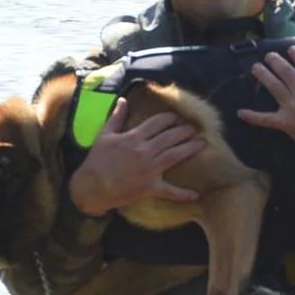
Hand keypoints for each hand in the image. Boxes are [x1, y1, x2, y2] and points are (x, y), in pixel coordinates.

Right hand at [68, 101, 204, 216]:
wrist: (92, 186)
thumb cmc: (97, 160)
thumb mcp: (105, 135)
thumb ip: (116, 117)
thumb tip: (123, 100)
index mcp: (134, 137)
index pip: (157, 122)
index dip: (169, 118)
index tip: (176, 117)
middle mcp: (144, 151)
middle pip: (170, 137)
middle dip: (185, 131)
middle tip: (195, 129)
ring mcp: (149, 170)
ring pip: (175, 155)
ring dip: (190, 148)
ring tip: (202, 144)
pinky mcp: (150, 187)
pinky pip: (169, 191)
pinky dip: (182, 194)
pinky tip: (195, 194)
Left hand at [237, 47, 294, 165]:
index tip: (290, 48)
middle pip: (285, 71)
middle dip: (275, 61)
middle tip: (268, 56)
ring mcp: (292, 105)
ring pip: (274, 86)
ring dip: (263, 75)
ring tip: (255, 68)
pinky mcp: (286, 122)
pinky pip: (266, 118)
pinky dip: (252, 116)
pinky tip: (240, 112)